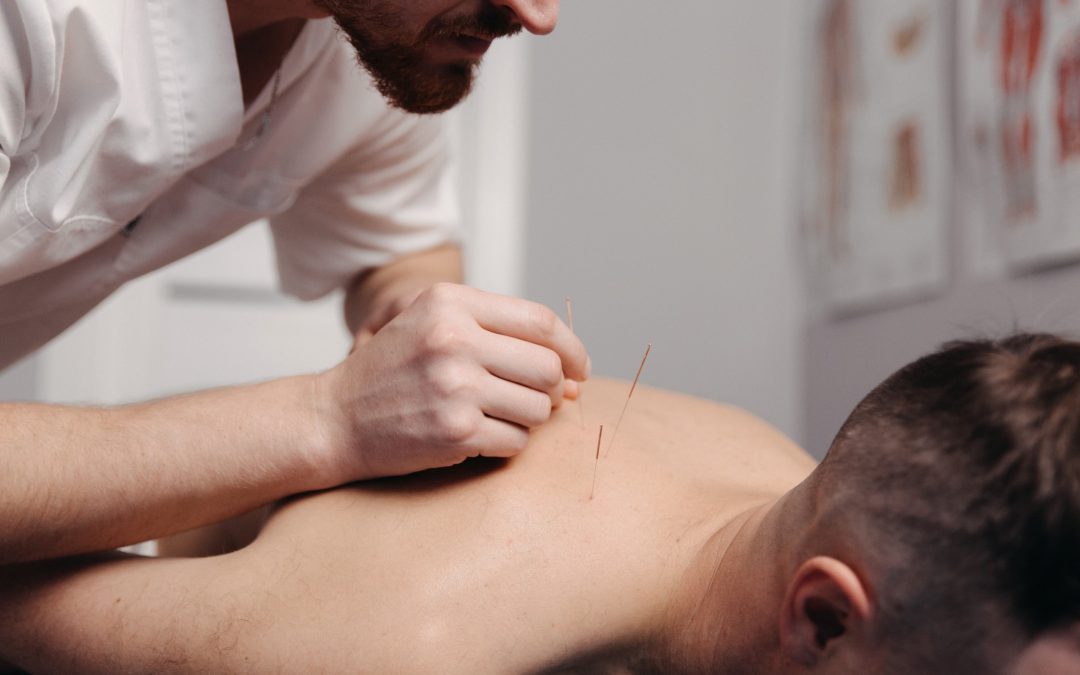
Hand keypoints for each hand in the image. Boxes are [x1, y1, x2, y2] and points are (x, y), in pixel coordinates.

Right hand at [316, 283, 589, 479]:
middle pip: (547, 368)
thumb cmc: (393, 373)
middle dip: (550, 391)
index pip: (540, 321)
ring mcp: (455, 386)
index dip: (571, 349)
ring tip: (494, 417)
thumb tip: (575, 378)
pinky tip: (477, 437)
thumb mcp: (434, 327)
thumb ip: (501, 338)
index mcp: (450, 303)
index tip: (579, 370)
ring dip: (527, 420)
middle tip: (532, 401)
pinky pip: (517, 442)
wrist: (334, 418)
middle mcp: (454, 338)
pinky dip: (507, 444)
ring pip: (538, 409)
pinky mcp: (456, 431)